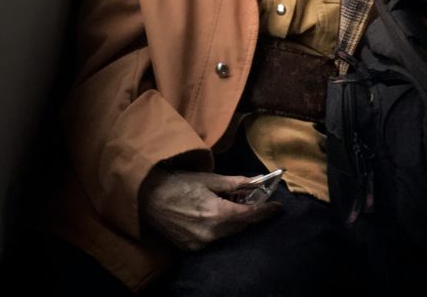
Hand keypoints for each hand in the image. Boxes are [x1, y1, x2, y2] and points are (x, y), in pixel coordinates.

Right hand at [138, 167, 281, 250]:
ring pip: (226, 234)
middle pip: (240, 226)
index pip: (250, 215)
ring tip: (225, 205)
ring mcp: (201, 243)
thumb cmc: (178, 183)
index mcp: (217, 213)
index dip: (266, 210)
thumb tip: (254, 182)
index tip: (278, 207)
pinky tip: (209, 215)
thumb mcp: (207, 179)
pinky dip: (216, 228)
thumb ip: (233, 183)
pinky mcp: (191, 248)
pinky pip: (212, 238)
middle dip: (247, 214)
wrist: (148, 197)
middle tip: (250, 200)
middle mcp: (211, 233)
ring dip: (231, 221)